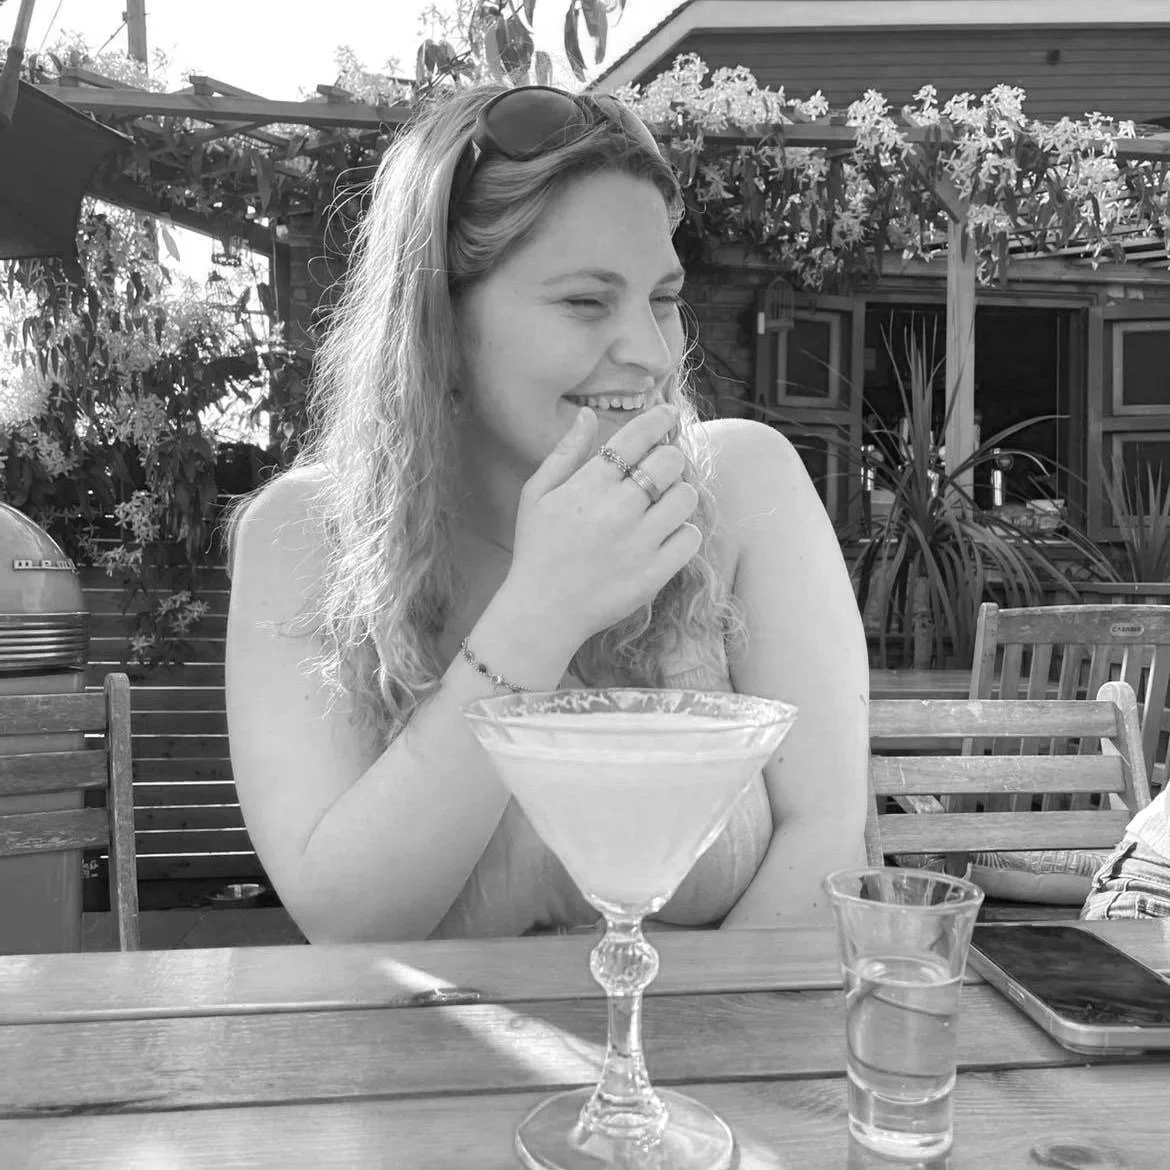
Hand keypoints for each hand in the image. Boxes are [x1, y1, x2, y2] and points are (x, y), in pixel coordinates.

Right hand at [506, 403, 701, 644]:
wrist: (543, 611)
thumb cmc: (538, 549)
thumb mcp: (537, 495)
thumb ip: (564, 453)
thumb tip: (588, 414)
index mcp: (588, 485)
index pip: (635, 437)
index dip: (658, 419)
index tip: (668, 414)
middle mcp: (617, 509)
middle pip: (670, 461)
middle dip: (669, 459)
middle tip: (660, 470)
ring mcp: (639, 542)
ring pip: (686, 497)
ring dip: (678, 495)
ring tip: (662, 506)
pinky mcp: (655, 573)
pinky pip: (691, 537)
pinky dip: (683, 533)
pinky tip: (665, 536)